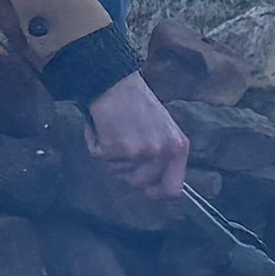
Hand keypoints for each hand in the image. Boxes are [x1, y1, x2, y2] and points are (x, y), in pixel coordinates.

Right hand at [78, 72, 190, 208]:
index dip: (157, 193)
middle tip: (122, 147)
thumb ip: (164, 157)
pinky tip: (102, 127)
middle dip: (126, 171)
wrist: (115, 82)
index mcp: (178, 147)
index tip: (146, 189)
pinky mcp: (116, 148)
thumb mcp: (164, 131)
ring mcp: (139, 152)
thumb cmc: (137, 105)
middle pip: (139, 184)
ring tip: (115, 132)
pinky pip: (100, 159)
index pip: (173, 189)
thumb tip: (158, 188)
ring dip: (111, 158)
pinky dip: (96, 144)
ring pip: (117, 173)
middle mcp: (162, 151)